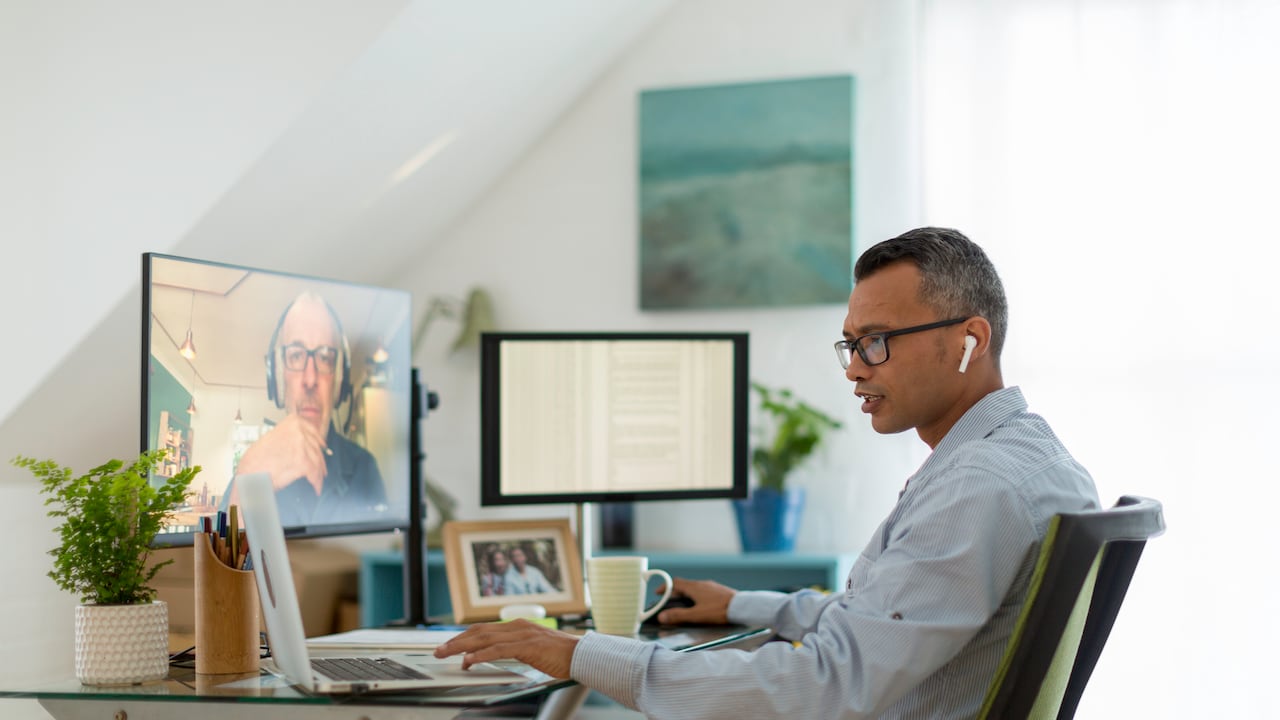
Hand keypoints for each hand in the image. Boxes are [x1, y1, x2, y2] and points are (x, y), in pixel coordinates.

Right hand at [234, 414, 328, 494]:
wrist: (250, 474)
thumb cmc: (255, 460)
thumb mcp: (272, 438)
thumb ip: (287, 437)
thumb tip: (298, 443)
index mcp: (291, 423)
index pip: (311, 430)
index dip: (318, 440)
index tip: (322, 445)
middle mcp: (298, 432)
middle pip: (315, 447)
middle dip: (320, 459)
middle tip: (321, 468)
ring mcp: (302, 446)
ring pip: (317, 460)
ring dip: (319, 472)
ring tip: (318, 480)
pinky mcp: (303, 462)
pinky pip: (315, 473)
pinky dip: (317, 482)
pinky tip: (316, 488)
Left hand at [433, 620, 578, 677]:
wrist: (582, 654)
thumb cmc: (560, 656)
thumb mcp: (532, 650)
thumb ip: (515, 649)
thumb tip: (494, 656)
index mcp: (518, 626)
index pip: (484, 630)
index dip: (464, 636)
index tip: (449, 645)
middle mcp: (518, 626)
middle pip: (479, 631)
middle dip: (456, 641)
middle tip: (438, 650)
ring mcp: (523, 634)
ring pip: (485, 638)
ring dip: (462, 646)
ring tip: (446, 654)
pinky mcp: (528, 645)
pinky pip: (500, 650)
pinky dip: (482, 654)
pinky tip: (470, 660)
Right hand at [655, 577, 735, 625]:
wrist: (742, 607)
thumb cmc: (718, 610)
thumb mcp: (696, 615)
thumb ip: (678, 616)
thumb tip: (661, 617)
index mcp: (694, 587)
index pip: (675, 583)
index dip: (665, 587)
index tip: (658, 593)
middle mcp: (702, 583)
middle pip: (684, 585)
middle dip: (674, 593)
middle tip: (668, 601)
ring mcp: (711, 586)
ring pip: (694, 588)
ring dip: (686, 594)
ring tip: (683, 605)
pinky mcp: (719, 591)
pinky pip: (703, 591)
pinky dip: (696, 596)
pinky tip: (701, 605)